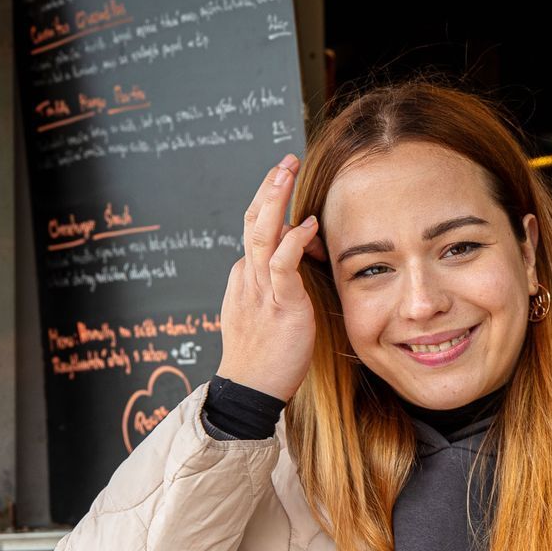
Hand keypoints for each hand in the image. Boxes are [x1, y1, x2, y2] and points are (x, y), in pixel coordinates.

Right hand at [215, 154, 321, 402]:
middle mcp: (248, 277)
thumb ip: (275, 283)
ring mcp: (260, 289)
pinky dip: (293, 241)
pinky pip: (282, 266)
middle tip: (284, 161)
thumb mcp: (264, 311)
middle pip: (252, 222)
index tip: (283, 181)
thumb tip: (289, 259)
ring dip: (274, 200)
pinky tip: (307, 223)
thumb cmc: (262, 356)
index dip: (270, 205)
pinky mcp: (279, 305)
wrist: (249, 389)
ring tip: (286, 171)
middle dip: (268, 188)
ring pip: (261, 234)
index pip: (255, 231)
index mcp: (244, 277)